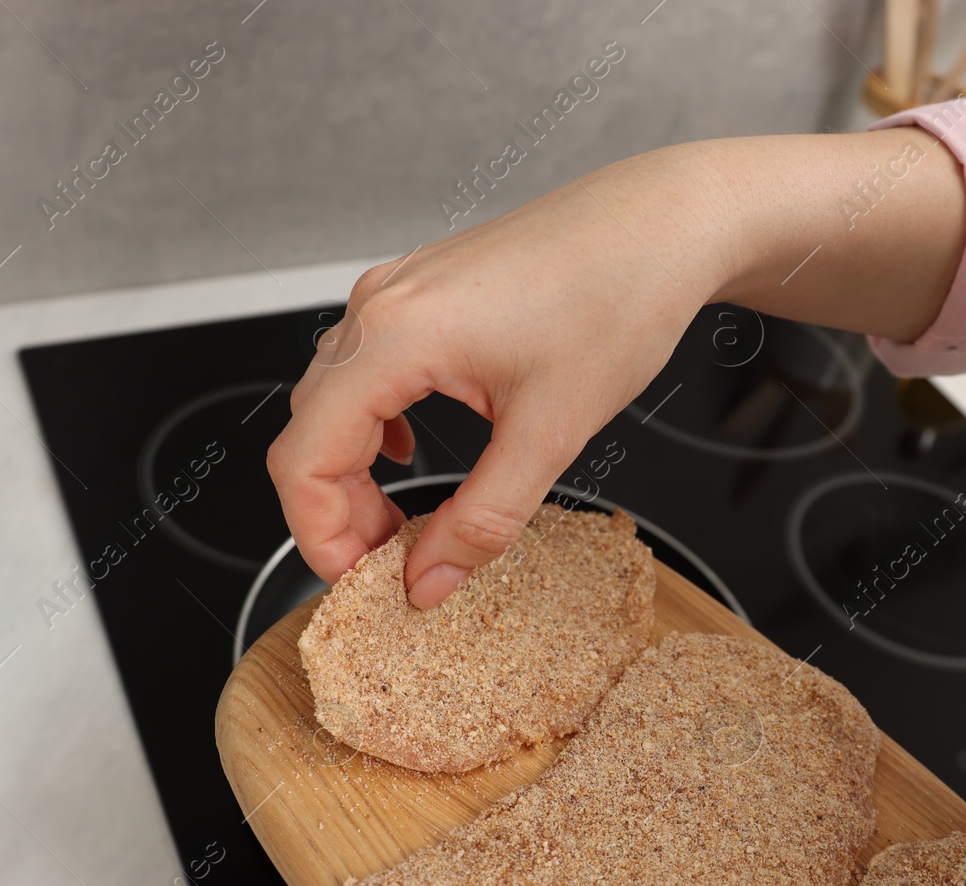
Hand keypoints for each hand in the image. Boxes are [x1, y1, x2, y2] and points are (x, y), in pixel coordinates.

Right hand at [268, 133, 965, 607]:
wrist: (661, 223)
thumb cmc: (618, 298)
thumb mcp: (552, 432)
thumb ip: (482, 519)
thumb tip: (429, 582)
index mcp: (395, 337)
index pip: (304, 458)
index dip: (321, 535)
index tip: (363, 581)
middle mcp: (378, 308)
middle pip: (306, 434)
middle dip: (337, 511)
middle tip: (393, 563)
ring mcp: (394, 293)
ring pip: (329, 402)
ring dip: (352, 470)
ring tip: (403, 520)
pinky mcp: (420, 292)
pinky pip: (362, 369)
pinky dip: (371, 425)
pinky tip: (411, 449)